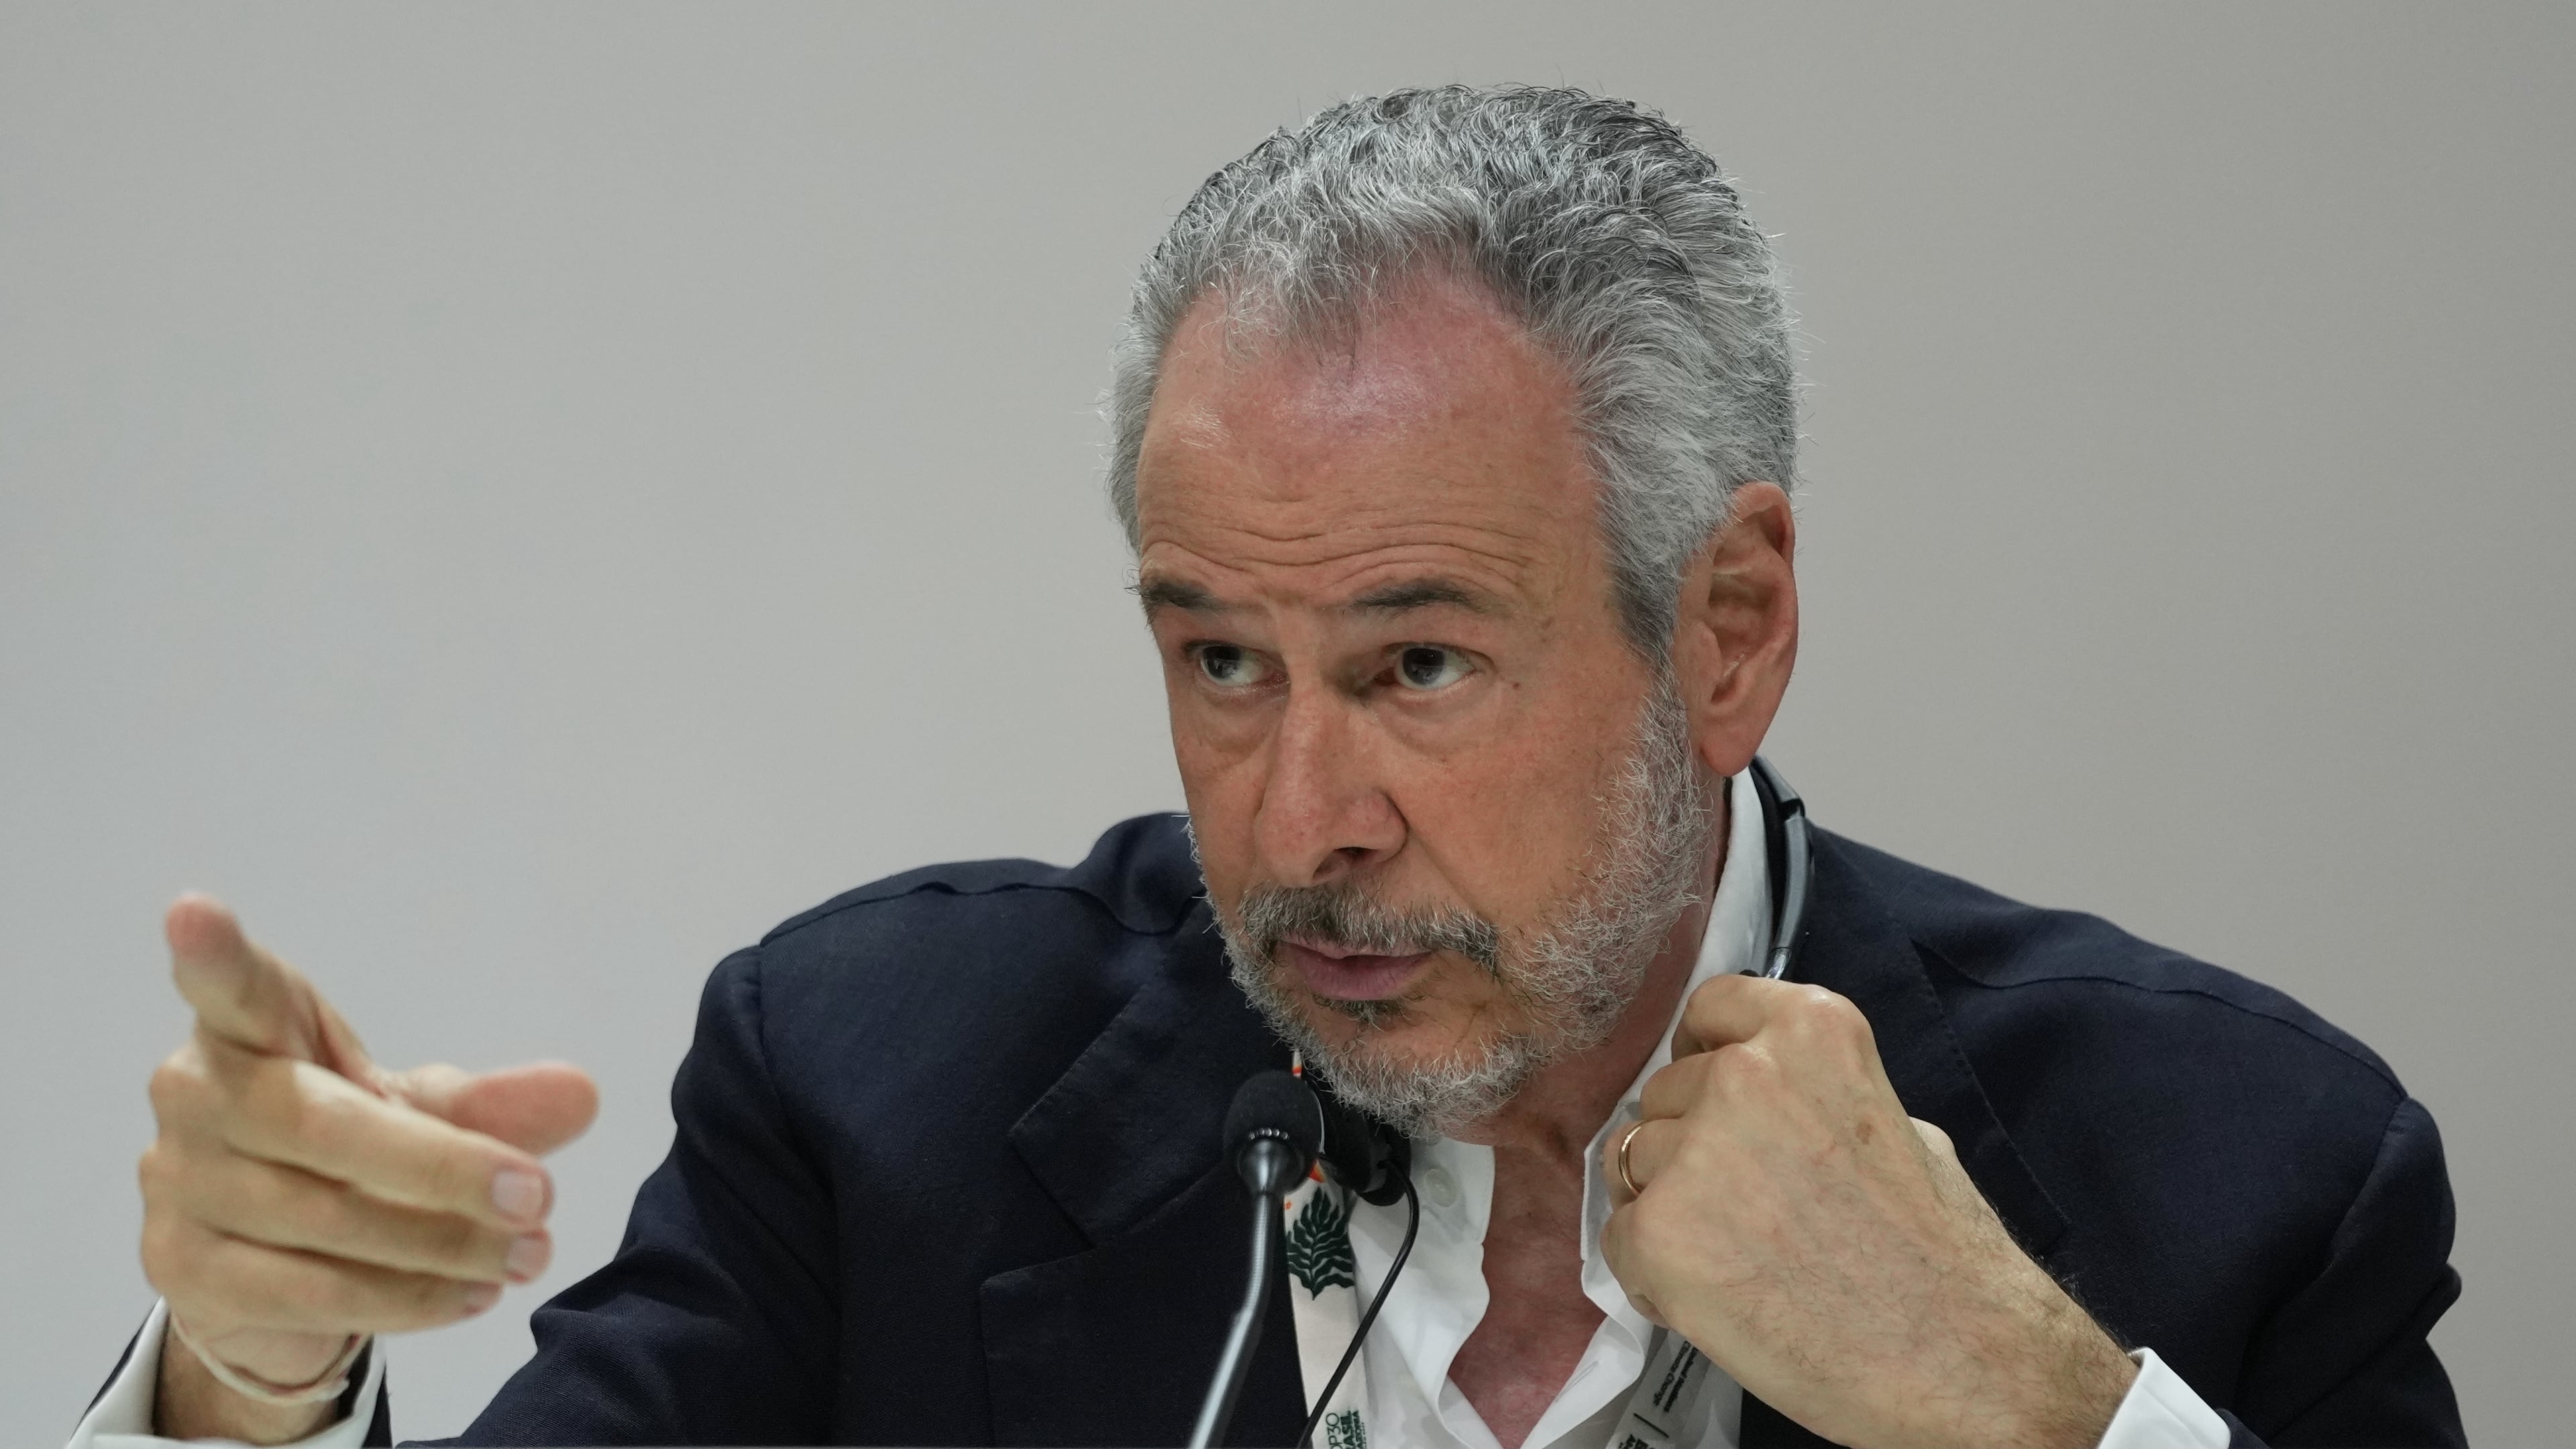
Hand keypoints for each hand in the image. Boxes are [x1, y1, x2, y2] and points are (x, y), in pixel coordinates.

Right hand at [140, 894, 598, 1442]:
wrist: (266, 1270)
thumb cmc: (343, 1154)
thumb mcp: (418, 1114)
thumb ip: (488, 1103)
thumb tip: (583, 1093)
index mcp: (249, 1030)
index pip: (231, 989)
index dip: (211, 956)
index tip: (195, 912)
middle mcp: (194, 1098)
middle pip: (320, 1125)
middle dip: (442, 1166)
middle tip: (539, 1194)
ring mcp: (179, 1187)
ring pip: (323, 1221)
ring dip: (444, 1244)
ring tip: (530, 1252)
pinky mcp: (184, 1274)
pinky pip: (310, 1293)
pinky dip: (406, 1297)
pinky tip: (474, 1293)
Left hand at [1600, 975, 2133, 1448]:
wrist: (1959, 1362)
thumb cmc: (1943, 1255)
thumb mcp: (1898, 1123)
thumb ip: (1815, 1095)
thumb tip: (1767, 1103)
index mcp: (1810, 1030)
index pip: (1712, 1008)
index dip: (1707, 1056)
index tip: (1717, 1094)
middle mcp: (1742, 1073)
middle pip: (1666, 1092)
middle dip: (1691, 1142)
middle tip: (1750, 1208)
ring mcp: (1693, 1151)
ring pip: (1634, 1160)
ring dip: (1669, 1204)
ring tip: (1740, 1259)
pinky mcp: (1658, 1233)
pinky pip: (1621, 1236)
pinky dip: (1654, 1271)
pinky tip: (1719, 1299)